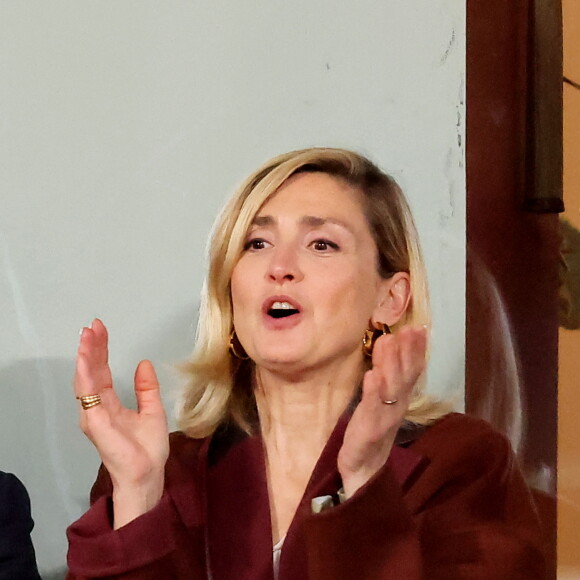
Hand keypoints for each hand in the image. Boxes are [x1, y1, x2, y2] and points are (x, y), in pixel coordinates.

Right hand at [74, 319, 168, 527]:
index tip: (101, 329)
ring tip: (86, 335)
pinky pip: (87, 395)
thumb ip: (147, 388)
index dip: (101, 350)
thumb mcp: (153, 410)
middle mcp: (98, 407)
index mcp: (110, 404)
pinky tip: (85, 359)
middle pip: (92, 371)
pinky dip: (85, 375)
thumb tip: (144, 364)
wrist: (149, 474)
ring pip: (85, 380)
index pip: (102, 371)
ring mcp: (94, 415)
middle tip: (92, 325)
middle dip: (91, 347)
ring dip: (85, 356)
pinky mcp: (95, 423)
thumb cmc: (148, 449)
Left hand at [337, 325, 427, 498]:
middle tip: (410, 329)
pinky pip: (372, 408)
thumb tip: (390, 348)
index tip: (419, 328)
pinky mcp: (369, 430)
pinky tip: (372, 375)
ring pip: (391, 389)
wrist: (363, 469)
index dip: (417, 350)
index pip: (413, 371)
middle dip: (408, 352)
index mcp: (400, 399)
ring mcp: (384, 418)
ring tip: (389, 341)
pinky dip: (373, 391)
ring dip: (390, 364)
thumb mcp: (382, 402)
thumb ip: (388, 378)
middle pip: (405, 377)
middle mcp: (397, 407)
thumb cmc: (372, 429)